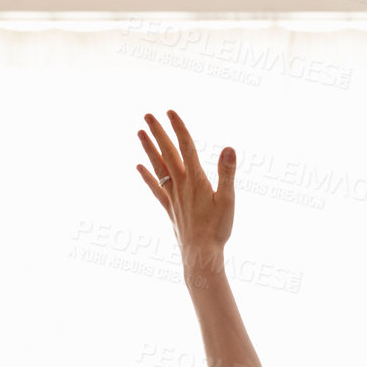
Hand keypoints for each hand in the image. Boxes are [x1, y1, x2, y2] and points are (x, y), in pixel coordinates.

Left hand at [136, 109, 235, 274]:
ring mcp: (173, 196)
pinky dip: (147, 176)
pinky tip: (138, 167)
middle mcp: (181, 185)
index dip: (178, 128)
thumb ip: (227, 172)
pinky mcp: (170, 208)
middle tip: (147, 114)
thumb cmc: (218, 229)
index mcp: (196, 180)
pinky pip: (155, 189)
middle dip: (158, 132)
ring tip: (139, 132)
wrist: (201, 254)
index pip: (186, 147)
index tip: (170, 111)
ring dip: (148, 149)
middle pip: (168, 153)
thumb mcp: (228, 199)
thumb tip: (229, 148)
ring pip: (158, 167)